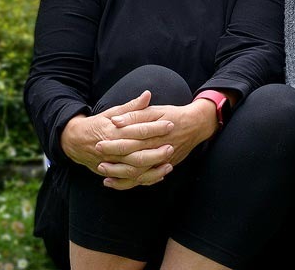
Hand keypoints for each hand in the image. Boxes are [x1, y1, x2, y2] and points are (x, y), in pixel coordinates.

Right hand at [60, 90, 176, 188]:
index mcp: (114, 132)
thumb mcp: (112, 112)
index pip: (137, 130)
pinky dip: (143, 180)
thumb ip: (131, 107)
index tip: (170, 124)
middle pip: (136, 154)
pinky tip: (159, 176)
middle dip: (155, 152)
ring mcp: (111, 164)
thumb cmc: (98, 124)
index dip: (154, 128)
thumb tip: (148, 94)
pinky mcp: (111, 174)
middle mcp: (112, 150)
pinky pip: (129, 181)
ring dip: (152, 169)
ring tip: (169, 164)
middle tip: (172, 147)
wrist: (74, 142)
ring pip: (134, 170)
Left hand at [95, 97, 218, 188]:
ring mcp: (162, 161)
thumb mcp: (155, 110)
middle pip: (133, 160)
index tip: (98, 145)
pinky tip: (118, 183)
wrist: (196, 125)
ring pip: (140, 174)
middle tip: (98, 163)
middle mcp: (157, 150)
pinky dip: (132, 183)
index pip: (130, 141)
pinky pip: (147, 179)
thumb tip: (116, 120)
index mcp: (153, 134)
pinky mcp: (164, 167)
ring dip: (121, 176)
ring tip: (104, 176)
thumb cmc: (173, 115)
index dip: (114, 144)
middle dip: (115, 164)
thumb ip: (135, 114)